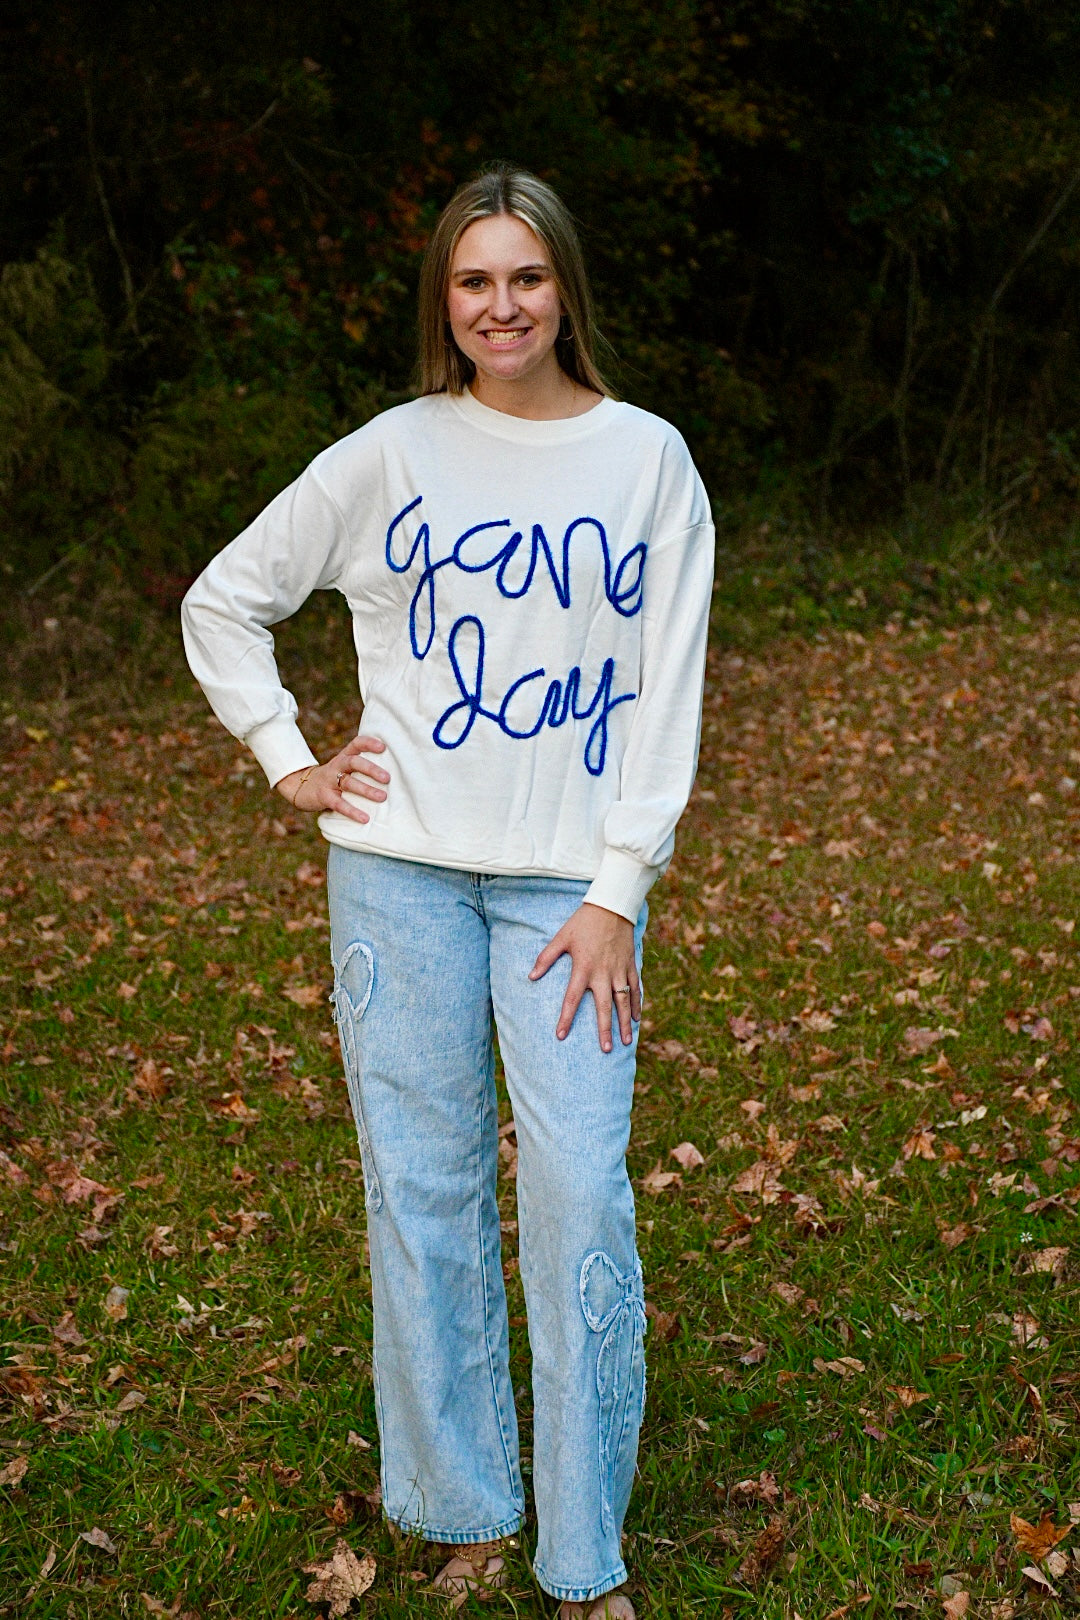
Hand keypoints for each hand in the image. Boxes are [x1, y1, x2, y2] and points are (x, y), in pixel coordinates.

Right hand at [274, 734, 388, 824]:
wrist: (301, 787)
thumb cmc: (332, 778)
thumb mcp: (344, 768)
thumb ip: (361, 768)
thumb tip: (394, 776)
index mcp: (344, 757)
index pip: (356, 744)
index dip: (369, 743)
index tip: (383, 747)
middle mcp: (337, 766)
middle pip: (353, 762)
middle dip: (371, 769)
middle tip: (387, 778)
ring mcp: (328, 781)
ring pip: (348, 783)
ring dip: (366, 790)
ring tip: (382, 797)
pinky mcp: (323, 796)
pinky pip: (339, 804)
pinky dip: (352, 811)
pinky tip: (365, 818)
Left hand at [529, 902, 640, 1051]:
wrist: (612, 906)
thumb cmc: (583, 922)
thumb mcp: (561, 937)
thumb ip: (546, 958)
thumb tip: (531, 976)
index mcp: (583, 968)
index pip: (572, 999)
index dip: (566, 1018)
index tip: (561, 1035)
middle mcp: (603, 973)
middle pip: (604, 1007)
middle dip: (604, 1029)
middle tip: (605, 1050)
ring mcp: (619, 970)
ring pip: (623, 1001)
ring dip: (624, 1022)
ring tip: (626, 1042)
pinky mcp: (630, 964)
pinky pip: (635, 988)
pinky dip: (637, 1004)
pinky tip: (636, 1019)